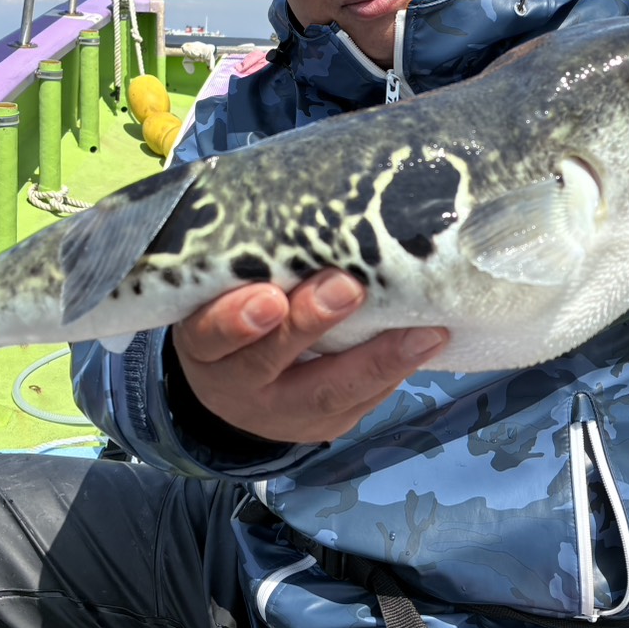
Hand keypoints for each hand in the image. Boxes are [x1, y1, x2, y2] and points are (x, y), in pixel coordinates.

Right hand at [171, 269, 448, 442]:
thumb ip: (251, 262)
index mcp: (201, 346)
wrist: (239, 385)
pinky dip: (393, 371)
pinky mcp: (324, 426)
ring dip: (377, 361)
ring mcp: (281, 414)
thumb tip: (310, 201)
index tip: (268, 296)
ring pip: (326, 395)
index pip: (208, 336)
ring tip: (422, 332)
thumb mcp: (223, 289)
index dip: (236, 321)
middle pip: (270, 364)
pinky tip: (426, 343)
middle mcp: (235, 387)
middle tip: (349, 287)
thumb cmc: (235, 308)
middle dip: (312, 325)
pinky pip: (359, 403)